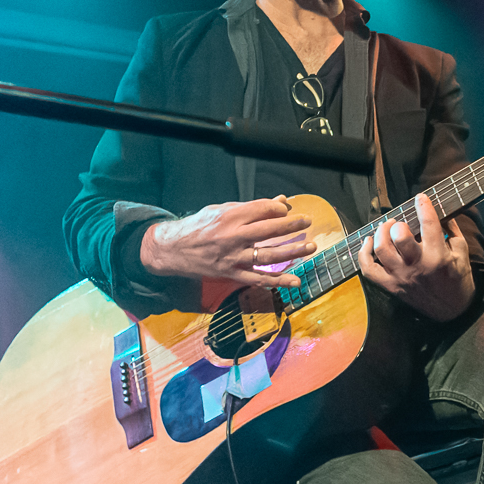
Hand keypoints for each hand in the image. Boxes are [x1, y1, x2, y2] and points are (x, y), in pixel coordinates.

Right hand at [140, 196, 313, 287]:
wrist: (172, 249)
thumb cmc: (199, 226)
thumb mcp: (221, 210)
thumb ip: (251, 207)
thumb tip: (281, 202)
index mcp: (229, 217)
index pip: (262, 210)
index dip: (279, 209)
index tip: (288, 210)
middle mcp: (232, 237)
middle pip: (268, 230)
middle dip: (291, 226)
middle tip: (308, 222)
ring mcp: (233, 257)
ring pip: (268, 256)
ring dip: (292, 252)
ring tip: (311, 247)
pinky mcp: (231, 274)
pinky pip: (258, 279)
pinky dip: (278, 281)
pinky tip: (295, 280)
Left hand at [357, 193, 475, 321]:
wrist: (453, 312)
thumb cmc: (459, 281)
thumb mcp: (463, 254)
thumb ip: (452, 231)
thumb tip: (442, 212)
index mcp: (438, 257)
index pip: (428, 224)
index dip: (424, 206)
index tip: (421, 198)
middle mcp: (417, 266)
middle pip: (400, 237)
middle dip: (398, 223)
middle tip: (401, 222)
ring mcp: (401, 277)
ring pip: (381, 250)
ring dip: (381, 233)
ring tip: (386, 228)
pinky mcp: (391, 286)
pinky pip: (368, 270)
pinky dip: (363, 254)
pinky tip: (368, 242)